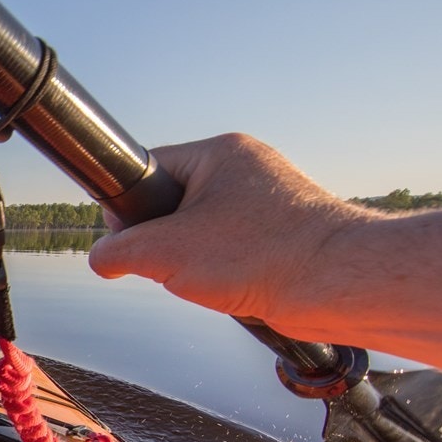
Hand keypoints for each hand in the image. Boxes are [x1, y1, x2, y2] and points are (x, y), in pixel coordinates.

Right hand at [87, 133, 372, 330]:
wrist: (339, 284)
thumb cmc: (262, 256)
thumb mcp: (165, 252)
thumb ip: (119, 251)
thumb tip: (101, 258)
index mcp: (220, 154)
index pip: (150, 167)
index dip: (128, 208)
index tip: (128, 242)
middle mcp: (247, 170)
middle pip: (173, 202)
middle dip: (164, 241)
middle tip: (173, 265)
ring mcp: (268, 202)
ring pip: (202, 230)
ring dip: (193, 261)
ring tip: (212, 278)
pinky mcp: (282, 234)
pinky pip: (232, 249)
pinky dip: (223, 272)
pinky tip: (233, 287)